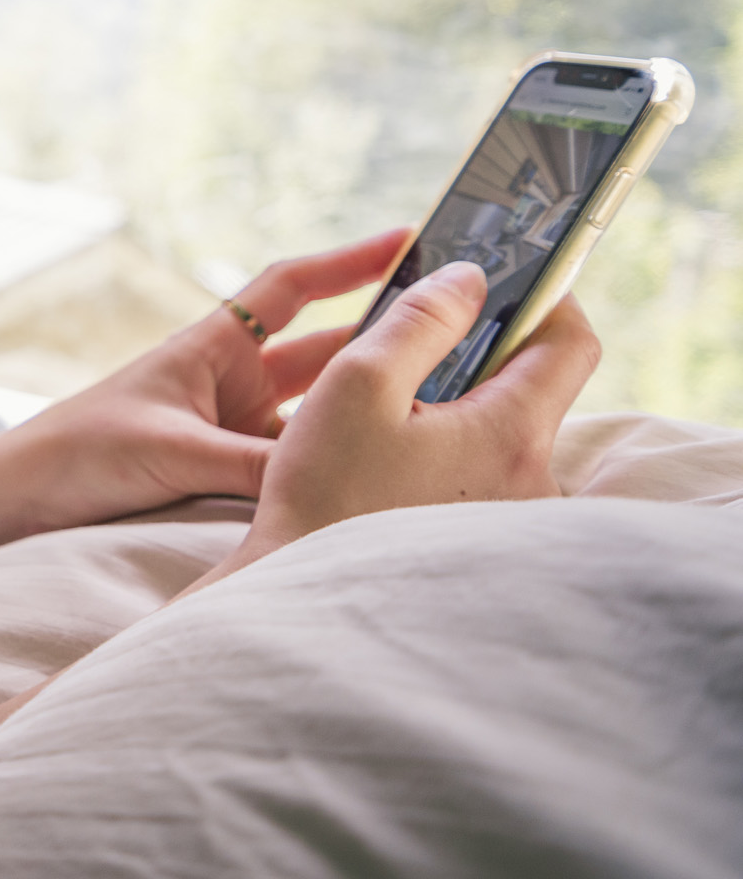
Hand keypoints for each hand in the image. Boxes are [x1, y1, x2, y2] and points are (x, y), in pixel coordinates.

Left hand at [0, 229, 409, 556]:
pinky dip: (334, 466)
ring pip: (320, 413)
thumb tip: (334, 479)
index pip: (293, 288)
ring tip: (447, 407)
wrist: (19, 500)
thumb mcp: (174, 452)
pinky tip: (384, 474)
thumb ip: (254, 467)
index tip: (411, 239)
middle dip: (385, 342)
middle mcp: (229, 382)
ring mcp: (232, 428)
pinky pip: (296, 464)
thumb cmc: (78, 453)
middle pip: (325, 353)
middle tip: (464, 333)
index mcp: (209, 347)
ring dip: (368, 411)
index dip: (349, 262)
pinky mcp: (226, 474)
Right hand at [237, 261, 598, 563]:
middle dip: (485, 348)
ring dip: (462, 399)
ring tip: (393, 401)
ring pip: (507, 427)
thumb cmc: (326, 493)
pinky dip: (453, 442)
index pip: (571, 341)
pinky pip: (489, 469)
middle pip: (535, 384)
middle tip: (423, 334)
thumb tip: (470, 280)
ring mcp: (517, 515)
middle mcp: (533, 478)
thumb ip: (419, 319)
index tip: (501, 281)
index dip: (543, 297)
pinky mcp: (489, 538)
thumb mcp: (358, 382)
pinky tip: (394, 451)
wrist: (308, 598)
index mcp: (512, 433)